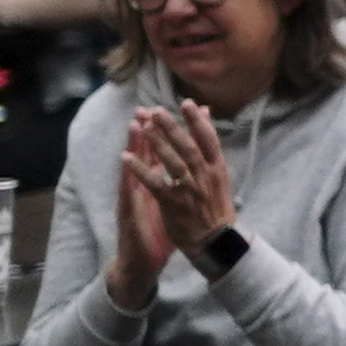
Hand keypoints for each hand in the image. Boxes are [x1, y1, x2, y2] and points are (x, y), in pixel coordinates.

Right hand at [105, 121, 176, 309]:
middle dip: (151, 131)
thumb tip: (198, 172)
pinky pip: (129, 192)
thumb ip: (181, 187)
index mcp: (159, 185)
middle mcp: (144, 188)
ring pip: (135, 167)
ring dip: (136, 146)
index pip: (167, 154)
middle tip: (151, 107)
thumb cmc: (160, 234)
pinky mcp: (128, 212)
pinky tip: (125, 160)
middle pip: (148, 155)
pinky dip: (129, 175)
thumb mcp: (174, 207)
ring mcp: (135, 198)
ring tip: (136, 124)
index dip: (178, 134)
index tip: (187, 110)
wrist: (141, 263)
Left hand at [129, 104, 235, 255]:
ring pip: (173, 163)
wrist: (216, 242)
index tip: (187, 103)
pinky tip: (126, 158)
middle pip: (188, 147)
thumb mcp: (219, 177)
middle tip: (157, 110)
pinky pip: (155, 184)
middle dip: (173, 128)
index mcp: (218, 169)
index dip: (198, 121)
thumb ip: (210, 148)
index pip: (210, 140)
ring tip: (143, 127)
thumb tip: (208, 118)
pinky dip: (140, 170)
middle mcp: (206, 177)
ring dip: (157, 144)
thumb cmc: (216, 207)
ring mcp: (190, 191)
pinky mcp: (174, 204)